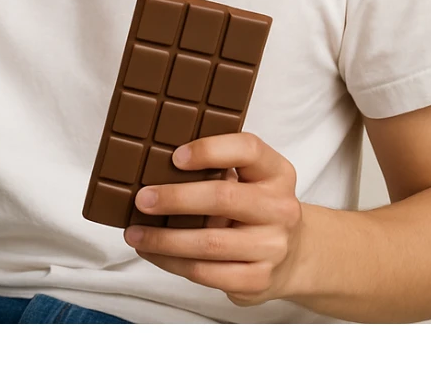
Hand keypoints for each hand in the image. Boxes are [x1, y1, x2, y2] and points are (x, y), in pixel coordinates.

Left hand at [123, 132, 304, 307]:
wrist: (295, 255)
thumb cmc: (256, 206)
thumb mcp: (252, 177)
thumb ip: (220, 167)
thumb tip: (155, 166)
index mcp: (277, 172)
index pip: (248, 149)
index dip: (210, 150)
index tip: (175, 156)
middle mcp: (280, 208)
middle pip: (223, 198)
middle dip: (175, 198)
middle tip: (142, 199)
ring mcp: (272, 247)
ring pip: (210, 243)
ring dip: (164, 239)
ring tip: (135, 233)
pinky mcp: (258, 280)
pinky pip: (207, 273)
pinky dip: (172, 263)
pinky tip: (153, 253)